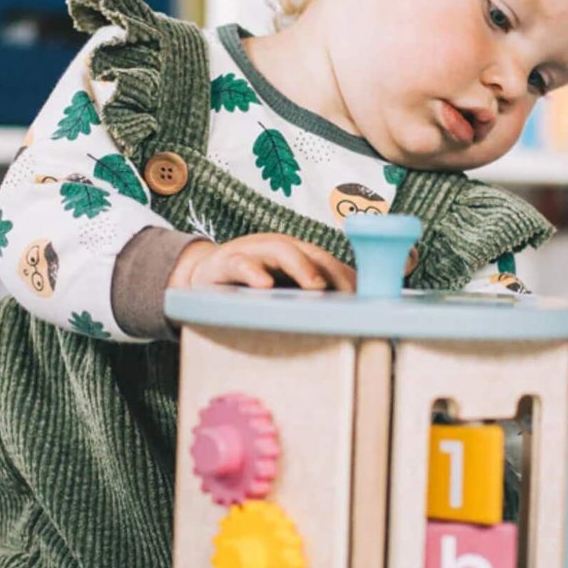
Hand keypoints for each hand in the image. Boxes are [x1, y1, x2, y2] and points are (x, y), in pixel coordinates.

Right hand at [169, 233, 355, 292]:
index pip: (329, 262)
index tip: (366, 298)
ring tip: (314, 286)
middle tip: (348, 292)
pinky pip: (241, 264)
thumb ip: (306, 298)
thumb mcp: (280, 289)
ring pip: (281, 250)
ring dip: (300, 266)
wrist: (200, 275)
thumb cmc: (249, 287)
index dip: (348, 277)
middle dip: (332, 271)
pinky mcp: (225, 263)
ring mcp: (253, 251)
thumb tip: (346, 319)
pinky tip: (264, 286)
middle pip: (312, 253)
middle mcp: (278, 248)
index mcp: (296, 255)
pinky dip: (254, 272)